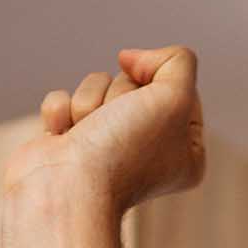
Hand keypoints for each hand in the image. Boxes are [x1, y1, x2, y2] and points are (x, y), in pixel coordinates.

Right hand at [3, 46, 204, 214]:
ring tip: (89, 135)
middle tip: (116, 125)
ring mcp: (107, 146)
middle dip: (119, 94)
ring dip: (89, 102)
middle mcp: (150, 150)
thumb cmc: (125, 150)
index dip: (159, 83)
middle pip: (134, 81)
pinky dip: (61, 113)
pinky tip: (64, 139)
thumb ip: (178, 62)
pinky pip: (65, 99)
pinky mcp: (71, 142)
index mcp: (186, 151)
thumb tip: (134, 58)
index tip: (150, 105)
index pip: (177, 87)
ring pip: (97, 85)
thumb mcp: (176, 97)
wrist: (69, 190)